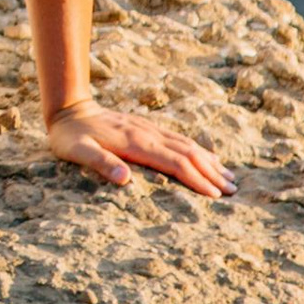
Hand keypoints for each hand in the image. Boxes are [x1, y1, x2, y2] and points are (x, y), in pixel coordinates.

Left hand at [46, 102, 234, 196]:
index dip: (196, 179)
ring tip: (230, 176)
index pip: (175, 162)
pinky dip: (197, 149)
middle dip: (212, 172)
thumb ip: (100, 163)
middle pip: (188, 153)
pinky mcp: (146, 127)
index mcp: (135, 143)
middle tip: (235, 190)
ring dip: (209, 160)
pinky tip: (206, 157)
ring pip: (187, 144)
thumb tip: (124, 179)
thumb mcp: (77, 150)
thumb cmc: (70, 136)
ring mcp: (148, 129)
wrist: (68, 108)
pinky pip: (178, 138)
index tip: (216, 195)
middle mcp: (147, 134)